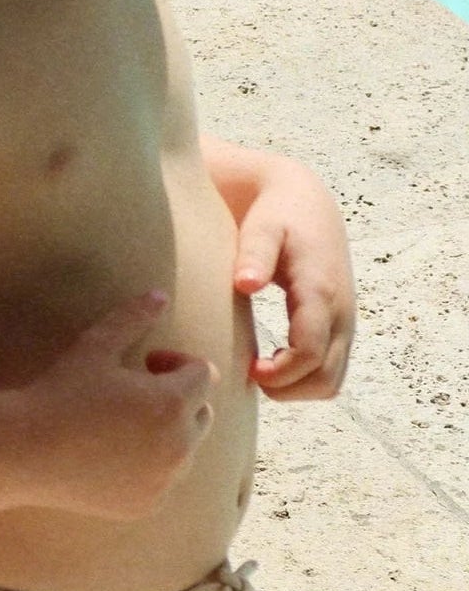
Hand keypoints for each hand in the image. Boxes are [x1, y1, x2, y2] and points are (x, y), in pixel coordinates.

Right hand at [28, 290, 217, 520]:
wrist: (26, 451)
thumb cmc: (62, 392)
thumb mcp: (96, 346)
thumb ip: (134, 318)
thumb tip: (161, 295)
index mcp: (172, 402)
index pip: (203, 374)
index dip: (176, 362)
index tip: (144, 362)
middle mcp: (180, 444)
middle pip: (201, 411)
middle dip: (177, 396)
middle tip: (133, 391)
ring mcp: (166, 479)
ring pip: (186, 447)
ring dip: (167, 430)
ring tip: (123, 422)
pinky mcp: (149, 503)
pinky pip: (166, 479)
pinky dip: (152, 466)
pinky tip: (113, 454)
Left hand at [233, 153, 354, 400]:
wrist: (305, 201)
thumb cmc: (277, 214)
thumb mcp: (262, 226)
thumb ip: (254, 253)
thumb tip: (245, 284)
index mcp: (321, 291)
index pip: (309, 353)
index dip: (280, 373)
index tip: (247, 370)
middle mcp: (341, 313)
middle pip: (325, 379)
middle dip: (287, 389)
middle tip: (248, 374)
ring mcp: (344, 323)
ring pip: (332, 381)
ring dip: (297, 388)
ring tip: (258, 370)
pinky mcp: (340, 327)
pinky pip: (331, 370)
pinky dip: (305, 378)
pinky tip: (272, 362)